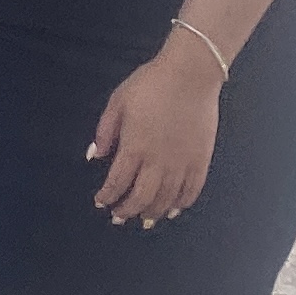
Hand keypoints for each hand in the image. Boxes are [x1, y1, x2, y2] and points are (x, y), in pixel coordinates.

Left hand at [89, 42, 223, 223]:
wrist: (189, 75)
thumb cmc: (151, 84)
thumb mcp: (118, 101)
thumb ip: (105, 131)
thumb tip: (94, 155)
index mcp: (135, 146)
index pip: (117, 182)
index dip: (107, 196)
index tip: (101, 202)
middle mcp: (158, 160)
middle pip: (141, 198)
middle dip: (127, 211)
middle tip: (119, 218)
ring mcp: (182, 163)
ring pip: (166, 199)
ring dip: (153, 213)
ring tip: (144, 219)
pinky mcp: (201, 160)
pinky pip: (192, 191)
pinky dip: (181, 204)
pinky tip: (173, 209)